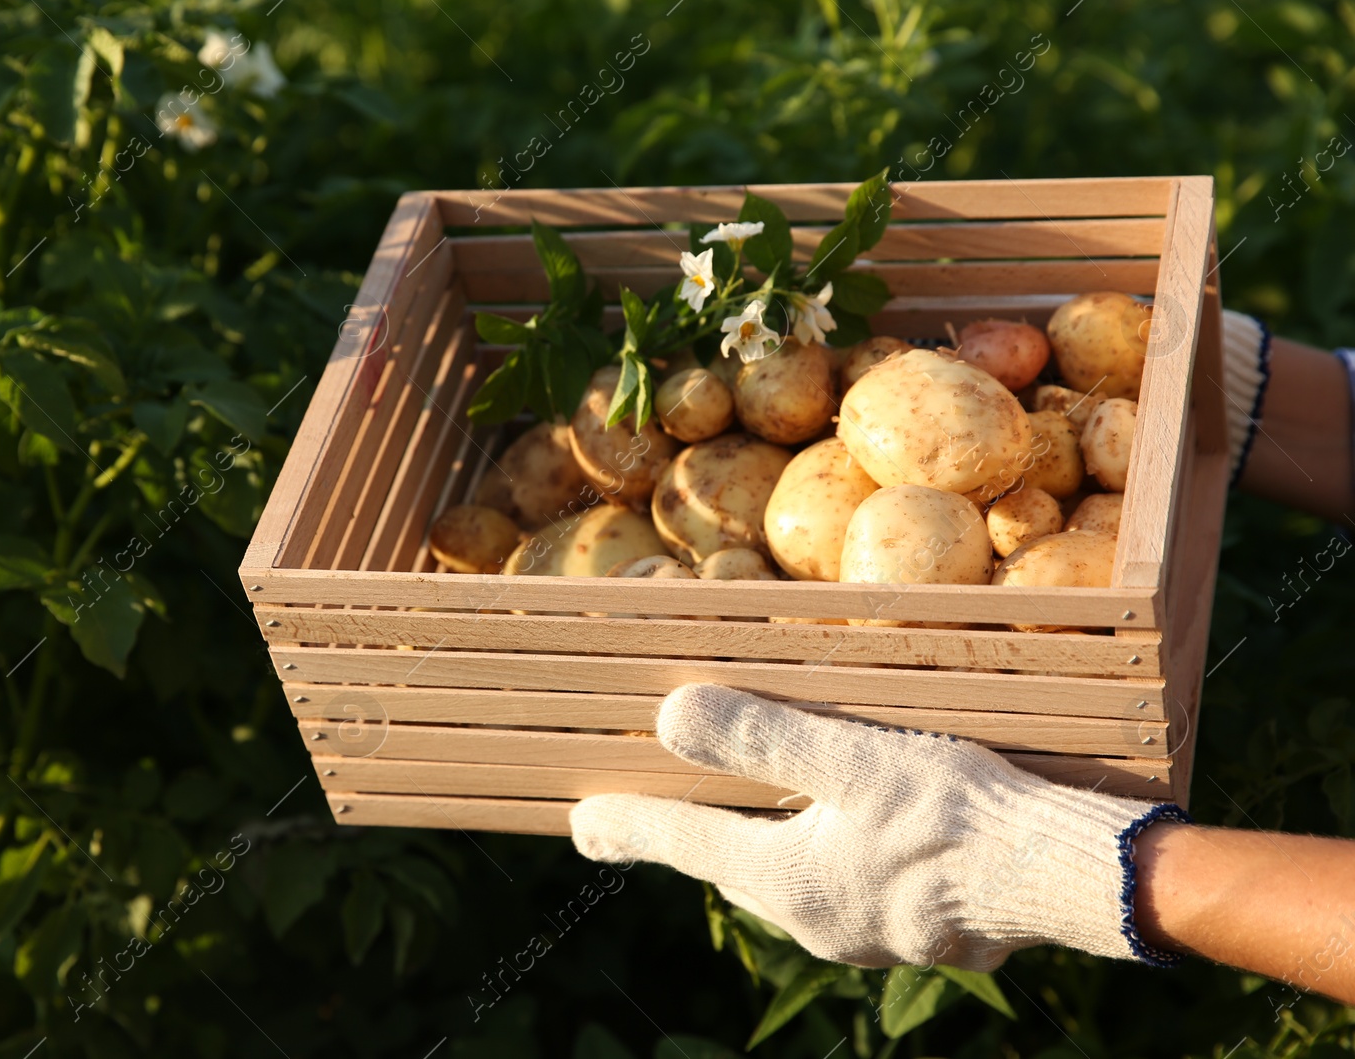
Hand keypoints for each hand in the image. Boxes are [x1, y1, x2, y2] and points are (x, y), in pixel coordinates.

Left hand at [570, 684, 1185, 970]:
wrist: (1068, 878)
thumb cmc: (959, 816)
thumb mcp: (853, 761)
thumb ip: (762, 738)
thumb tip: (671, 716)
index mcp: (787, 880)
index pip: (683, 843)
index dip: (629, 825)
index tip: (580, 824)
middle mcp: (814, 919)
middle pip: (730, 865)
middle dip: (690, 833)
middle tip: (643, 812)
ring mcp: (862, 932)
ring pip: (785, 877)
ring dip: (757, 841)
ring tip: (738, 809)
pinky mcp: (908, 926)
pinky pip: (838, 884)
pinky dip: (816, 851)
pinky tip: (838, 827)